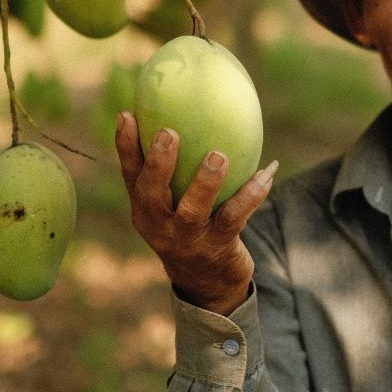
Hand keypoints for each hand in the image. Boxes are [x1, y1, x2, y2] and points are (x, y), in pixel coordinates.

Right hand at [115, 110, 277, 315]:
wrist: (208, 284)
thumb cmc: (189, 225)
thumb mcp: (172, 203)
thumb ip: (174, 167)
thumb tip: (189, 107)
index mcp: (144, 209)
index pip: (130, 175)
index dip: (125, 146)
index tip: (127, 114)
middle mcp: (160, 225)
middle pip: (152, 194)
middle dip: (158, 164)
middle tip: (168, 133)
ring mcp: (188, 239)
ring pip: (193, 210)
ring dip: (205, 182)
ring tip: (218, 155)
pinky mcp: (218, 248)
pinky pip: (235, 218)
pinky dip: (251, 195)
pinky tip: (266, 173)